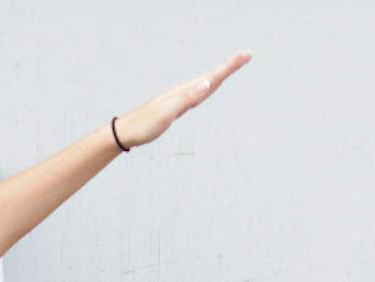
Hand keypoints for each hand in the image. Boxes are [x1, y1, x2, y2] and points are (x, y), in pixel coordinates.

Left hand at [113, 51, 251, 149]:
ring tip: (234, 66)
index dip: (230, 67)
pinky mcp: (177, 106)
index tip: (246, 55)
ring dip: (221, 74)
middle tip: (247, 55)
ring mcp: (180, 98)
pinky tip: (208, 86)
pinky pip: (198, 94)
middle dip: (230, 66)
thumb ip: (187, 98)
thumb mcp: (167, 113)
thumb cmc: (145, 125)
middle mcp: (184, 91)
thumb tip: (207, 83)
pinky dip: (208, 87)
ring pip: (206, 83)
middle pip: (212, 76)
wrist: (127, 132)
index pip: (212, 76)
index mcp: (184, 92)